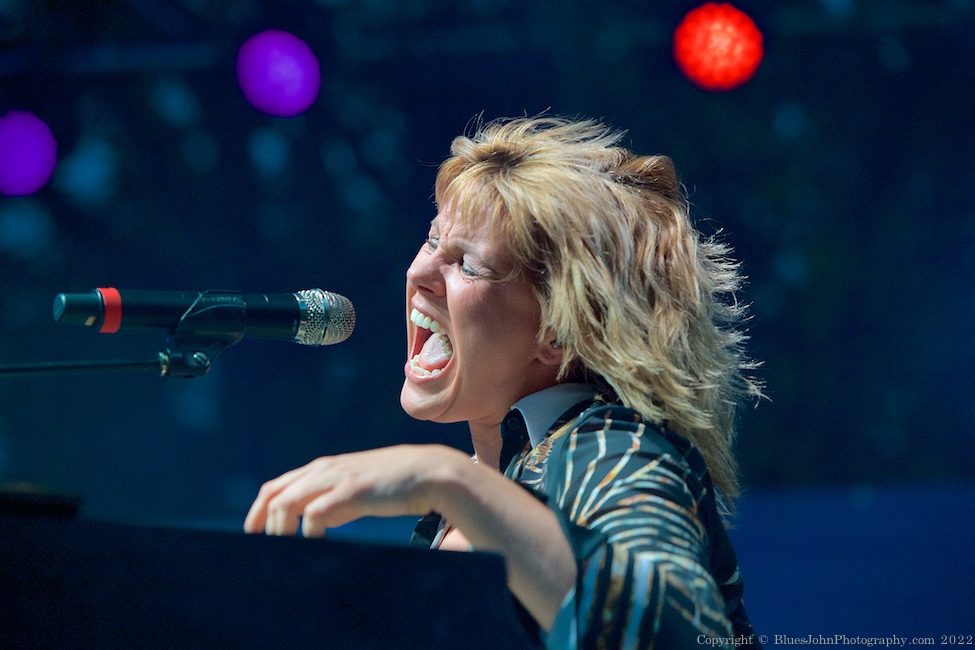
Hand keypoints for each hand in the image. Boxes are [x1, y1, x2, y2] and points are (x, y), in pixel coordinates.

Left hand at [243, 444, 458, 537]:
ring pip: (286, 503)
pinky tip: (317, 543)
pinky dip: (308, 532)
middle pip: (274, 494)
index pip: (276, 487)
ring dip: (281, 530)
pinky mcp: (350, 490)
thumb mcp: (355, 489)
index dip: (258, 512)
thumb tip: (313, 522)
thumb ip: (333, 500)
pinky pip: (314, 513)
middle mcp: (323, 469)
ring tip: (288, 547)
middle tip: (262, 546)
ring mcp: (336, 477)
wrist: (428, 472)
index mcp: (322, 468)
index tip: (253, 535)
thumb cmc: (394, 485)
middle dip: (261, 523)